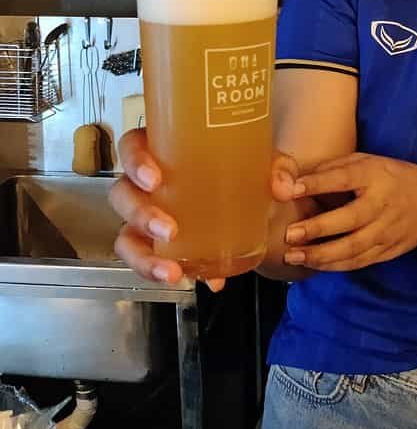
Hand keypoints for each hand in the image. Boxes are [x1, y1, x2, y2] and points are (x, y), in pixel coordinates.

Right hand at [109, 129, 300, 290]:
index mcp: (163, 149)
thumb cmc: (242, 166)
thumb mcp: (262, 161)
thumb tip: (282, 187)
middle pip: (122, 194)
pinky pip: (150, 262)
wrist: (251, 196)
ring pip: (126, 235)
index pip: (132, 147)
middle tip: (168, 230)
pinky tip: (206, 281)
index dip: (135, 161)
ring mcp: (147, 216)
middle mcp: (146, 183)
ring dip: (143, 257)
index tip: (154, 179)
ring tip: (172, 271)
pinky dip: (170, 274)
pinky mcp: (158, 245)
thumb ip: (277, 167)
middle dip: (139, 214)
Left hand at [282, 153, 416, 270]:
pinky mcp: (387, 251)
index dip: (318, 184)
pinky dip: (335, 266)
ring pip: (352, 248)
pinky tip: (314, 264)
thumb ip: (335, 168)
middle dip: (317, 229)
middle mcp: (381, 205)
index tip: (291, 190)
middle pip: (349, 219)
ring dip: (321, 255)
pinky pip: (359, 262)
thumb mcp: (369, 161)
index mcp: (375, 176)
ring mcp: (385, 232)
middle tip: (289, 234)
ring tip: (294, 256)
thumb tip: (296, 179)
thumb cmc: (394, 177)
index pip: (344, 178)